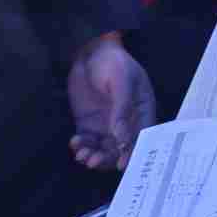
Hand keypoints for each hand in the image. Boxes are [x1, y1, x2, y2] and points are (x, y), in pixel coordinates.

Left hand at [67, 32, 155, 170]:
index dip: (133, 153)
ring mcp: (107, 124)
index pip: (140, 137)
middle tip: (93, 161)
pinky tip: (75, 143)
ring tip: (82, 155)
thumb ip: (122, 108)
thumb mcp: (120, 80)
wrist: (88, 51)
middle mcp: (126, 122)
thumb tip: (121, 137)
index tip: (121, 165)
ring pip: (103, 149)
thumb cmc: (112, 62)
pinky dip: (81, 147)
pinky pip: (87, 142)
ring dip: (93, 156)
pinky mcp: (89, 124)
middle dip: (108, 158)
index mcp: (141, 110)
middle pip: (120, 149)